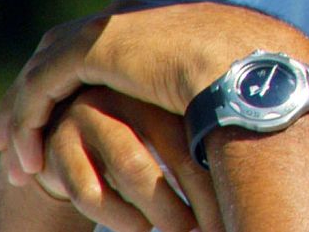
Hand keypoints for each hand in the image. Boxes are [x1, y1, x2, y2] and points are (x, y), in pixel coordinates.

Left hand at [0, 0, 308, 179]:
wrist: (253, 65)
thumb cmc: (261, 73)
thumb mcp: (231, 73)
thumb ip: (212, 77)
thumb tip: (225, 103)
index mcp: (163, 11)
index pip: (104, 38)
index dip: (79, 72)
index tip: (69, 108)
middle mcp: (131, 10)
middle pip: (63, 47)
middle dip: (36, 89)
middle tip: (16, 130)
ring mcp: (110, 24)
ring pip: (44, 71)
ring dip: (23, 114)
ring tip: (14, 157)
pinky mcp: (92, 49)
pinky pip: (41, 90)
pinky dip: (28, 124)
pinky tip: (29, 159)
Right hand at [23, 87, 223, 231]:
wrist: (65, 140)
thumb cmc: (138, 139)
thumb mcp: (168, 133)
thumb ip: (201, 146)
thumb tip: (249, 193)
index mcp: (169, 90)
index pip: (205, 135)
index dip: (220, 178)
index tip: (236, 211)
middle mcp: (132, 96)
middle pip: (175, 151)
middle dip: (197, 197)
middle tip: (208, 227)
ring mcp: (93, 115)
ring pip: (133, 169)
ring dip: (160, 209)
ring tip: (179, 229)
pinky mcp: (59, 142)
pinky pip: (90, 189)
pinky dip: (118, 216)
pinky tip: (139, 227)